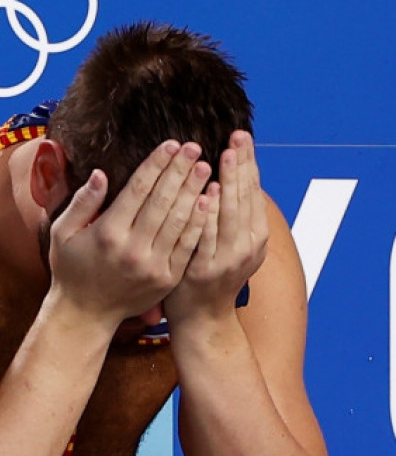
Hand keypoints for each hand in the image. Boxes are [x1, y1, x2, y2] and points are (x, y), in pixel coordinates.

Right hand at [47, 140, 211, 329]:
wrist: (85, 314)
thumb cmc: (71, 269)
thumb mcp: (62, 233)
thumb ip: (81, 202)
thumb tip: (100, 174)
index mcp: (107, 232)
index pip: (137, 190)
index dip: (156, 164)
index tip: (171, 144)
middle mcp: (132, 248)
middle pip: (162, 201)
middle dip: (180, 171)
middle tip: (195, 148)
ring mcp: (152, 265)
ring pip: (179, 221)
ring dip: (194, 191)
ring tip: (205, 168)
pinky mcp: (166, 278)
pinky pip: (187, 245)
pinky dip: (199, 222)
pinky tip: (207, 202)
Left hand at [164, 131, 268, 329]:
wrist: (200, 319)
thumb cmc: (208, 275)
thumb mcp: (230, 245)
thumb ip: (232, 215)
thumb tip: (230, 177)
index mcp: (255, 237)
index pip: (253, 192)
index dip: (249, 164)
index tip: (242, 137)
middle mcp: (247, 247)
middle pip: (246, 199)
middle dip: (242, 166)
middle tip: (237, 137)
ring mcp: (227, 260)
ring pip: (231, 215)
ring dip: (230, 184)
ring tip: (225, 156)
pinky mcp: (205, 270)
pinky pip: (207, 237)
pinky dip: (209, 215)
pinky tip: (207, 194)